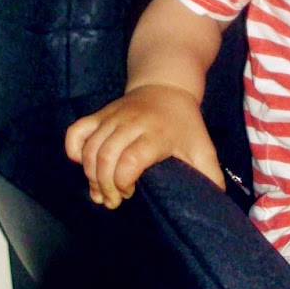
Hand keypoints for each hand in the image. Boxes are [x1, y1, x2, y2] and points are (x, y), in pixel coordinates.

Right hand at [64, 85, 224, 208]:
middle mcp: (130, 124)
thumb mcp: (202, 147)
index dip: (123, 182)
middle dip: (105, 185)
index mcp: (155, 134)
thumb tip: (216, 201)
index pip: (130, 160)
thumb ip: (209, 175)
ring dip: (90, 175)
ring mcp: (111, 118)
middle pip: (105, 157)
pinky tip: (83, 166)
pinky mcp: (98, 115)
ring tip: (100, 192)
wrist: (166, 86)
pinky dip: (73, 151)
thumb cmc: (184, 124)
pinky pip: (76, 132)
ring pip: (89, 149)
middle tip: (114, 201)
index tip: (130, 194)